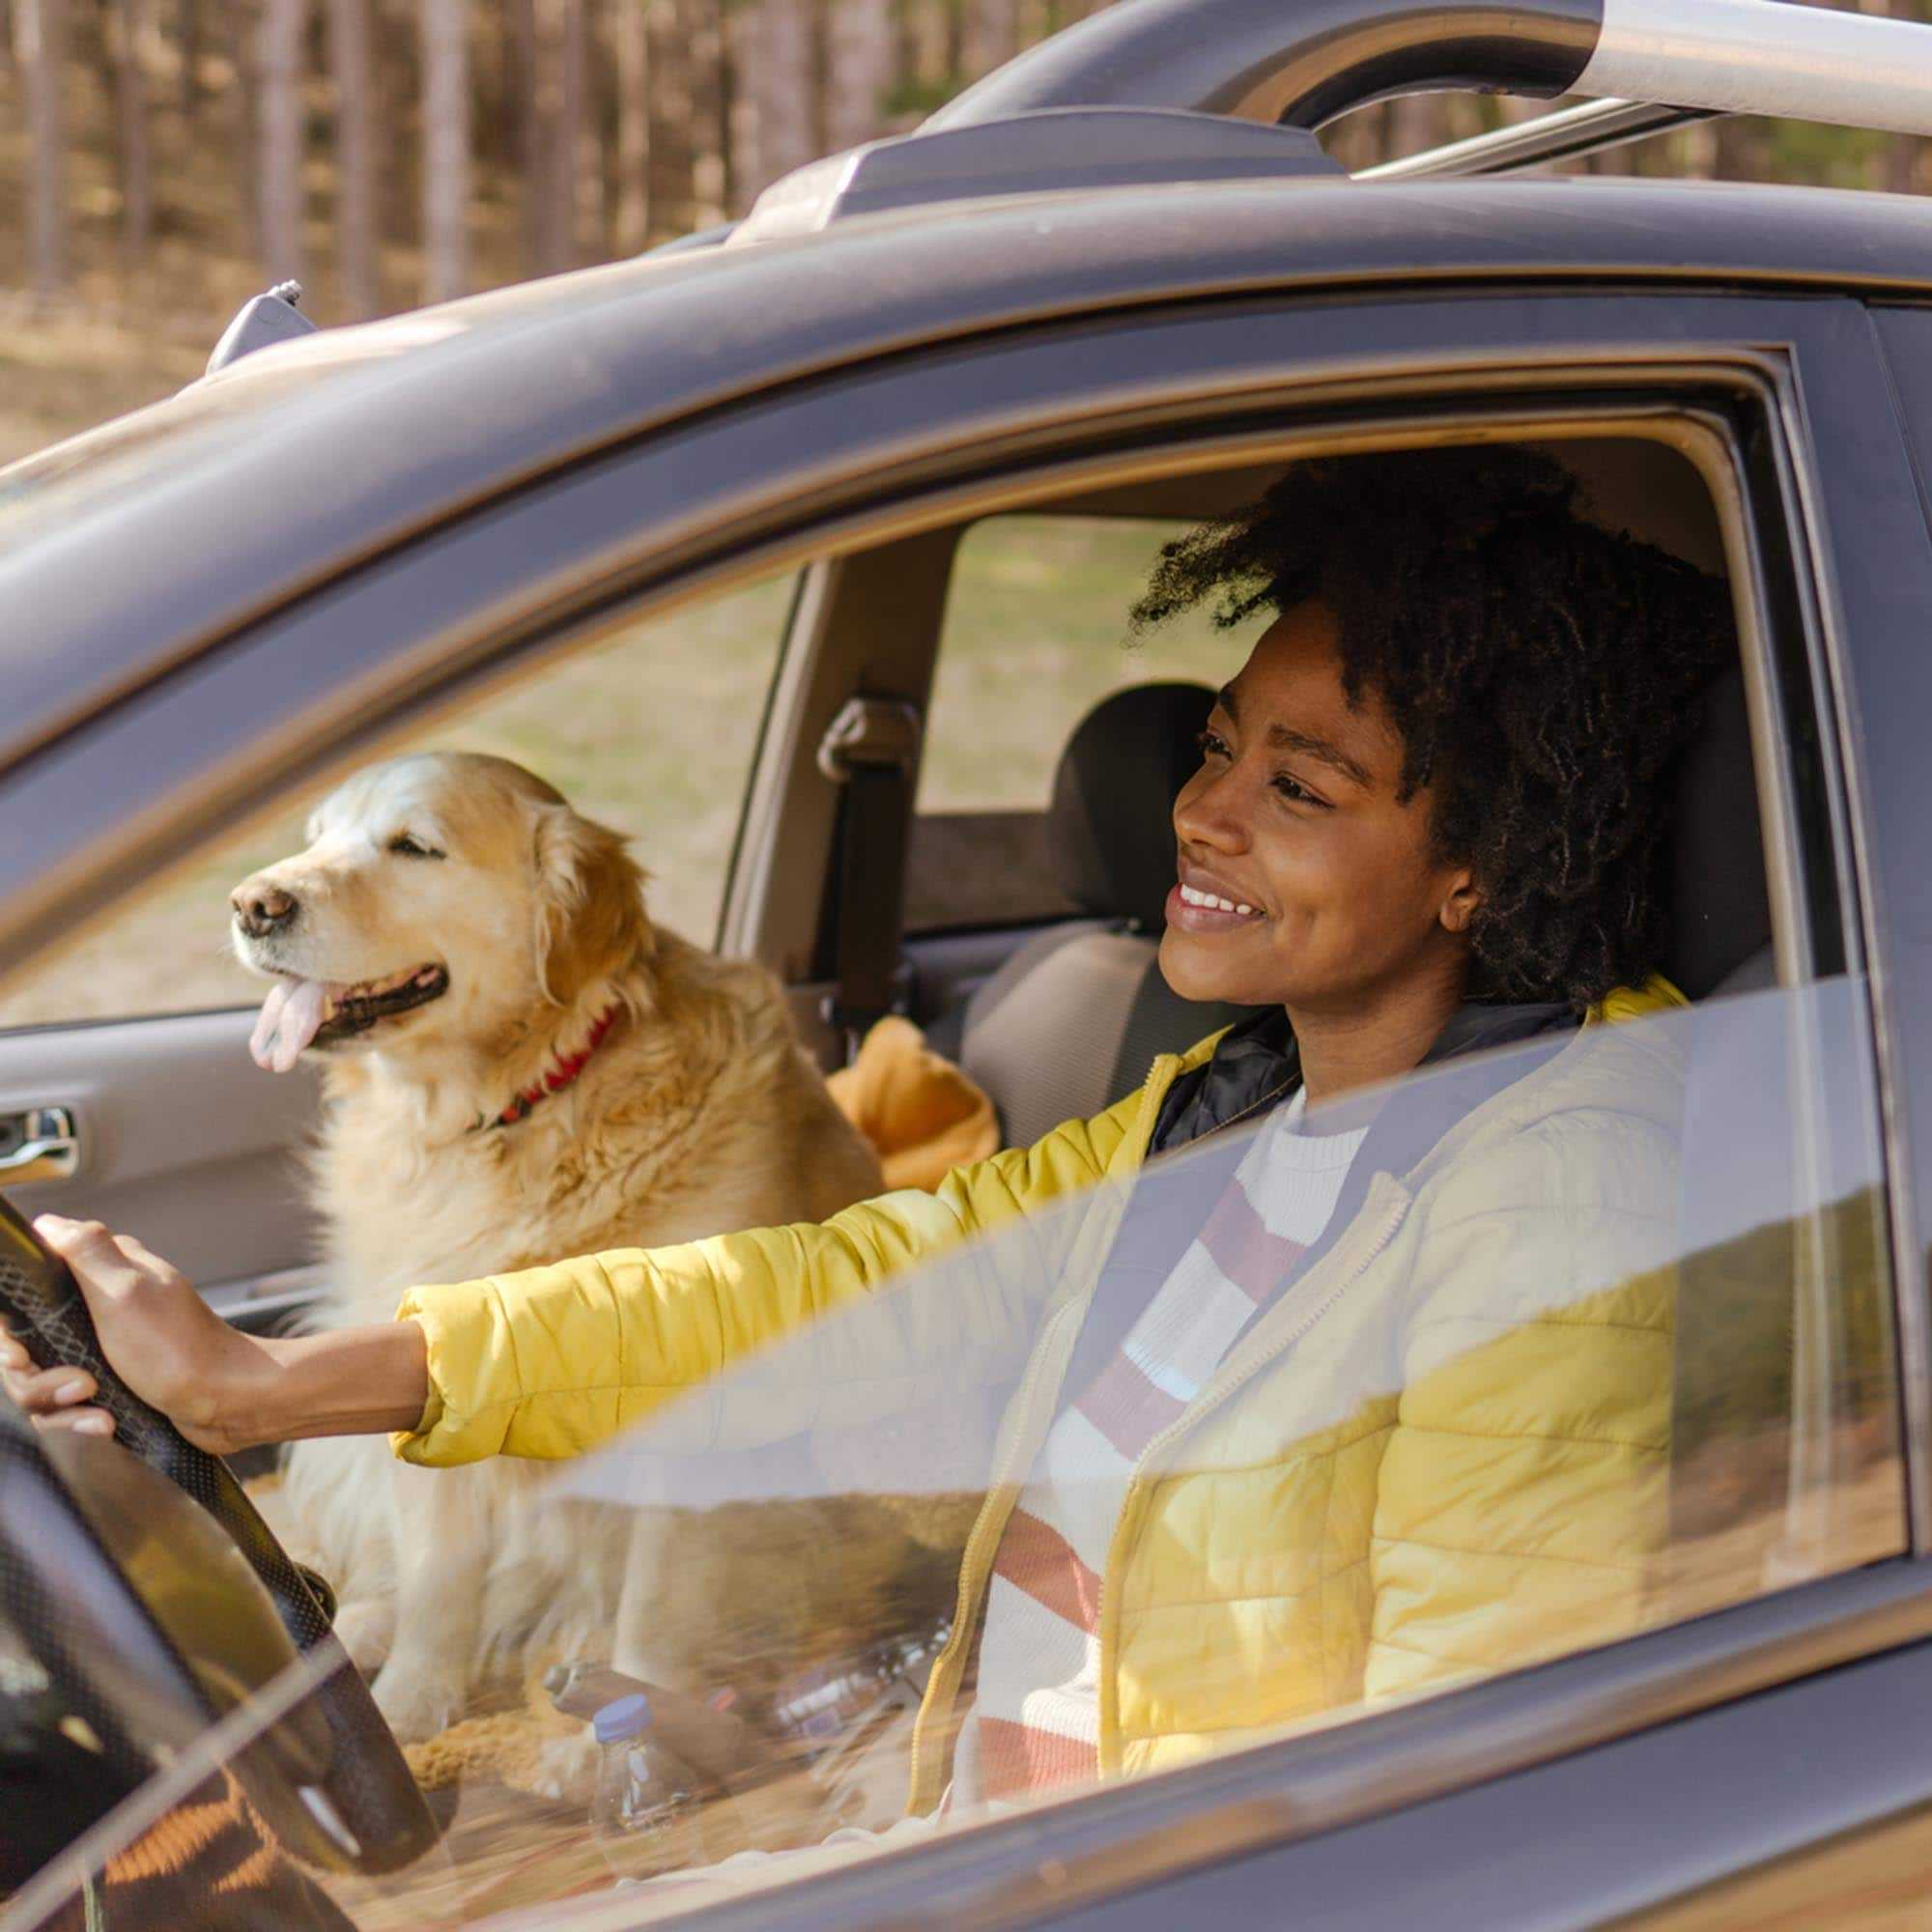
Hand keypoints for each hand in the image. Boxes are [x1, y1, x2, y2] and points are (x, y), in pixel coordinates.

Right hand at [0, 1217, 273, 1455]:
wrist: (229, 1402)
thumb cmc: (181, 1349)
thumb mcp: (128, 1292)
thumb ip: (87, 1252)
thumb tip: (47, 1223)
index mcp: (101, 1275)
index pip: (22, 1296)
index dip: (9, 1334)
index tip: (22, 1357)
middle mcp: (97, 1306)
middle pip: (22, 1349)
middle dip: (37, 1379)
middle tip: (80, 1386)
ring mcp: (100, 1347)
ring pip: (40, 1383)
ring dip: (59, 1405)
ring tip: (97, 1409)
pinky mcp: (107, 1383)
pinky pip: (66, 1407)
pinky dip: (80, 1420)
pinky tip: (105, 1424)